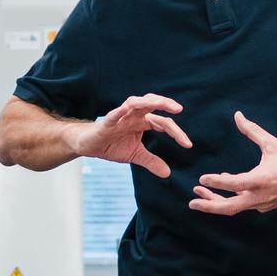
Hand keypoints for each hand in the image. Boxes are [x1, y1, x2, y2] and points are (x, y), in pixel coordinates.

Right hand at [74, 94, 191, 179]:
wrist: (88, 145)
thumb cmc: (111, 145)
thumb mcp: (135, 155)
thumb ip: (151, 161)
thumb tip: (167, 173)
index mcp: (142, 122)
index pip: (163, 123)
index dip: (177, 133)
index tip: (188, 145)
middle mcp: (133, 116)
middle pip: (152, 105)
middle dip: (165, 104)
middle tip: (179, 110)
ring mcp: (120, 117)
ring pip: (135, 103)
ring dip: (148, 101)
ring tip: (160, 103)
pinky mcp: (107, 122)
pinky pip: (115, 114)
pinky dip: (122, 110)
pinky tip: (129, 108)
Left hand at [189, 112, 276, 214]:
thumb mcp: (272, 144)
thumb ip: (252, 131)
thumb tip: (237, 115)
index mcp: (262, 180)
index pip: (233, 184)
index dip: (216, 182)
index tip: (201, 179)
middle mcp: (261, 196)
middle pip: (229, 207)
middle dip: (209, 205)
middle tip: (191, 202)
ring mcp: (263, 203)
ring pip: (235, 207)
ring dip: (216, 201)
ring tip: (199, 193)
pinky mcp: (265, 205)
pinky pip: (243, 204)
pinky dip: (231, 198)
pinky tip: (223, 189)